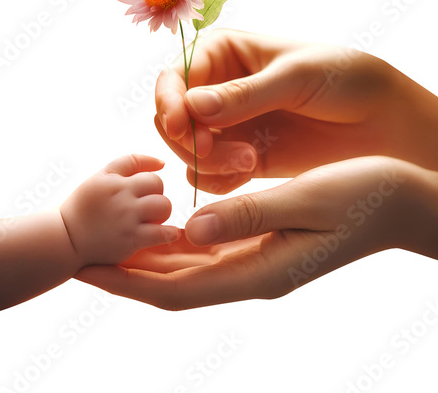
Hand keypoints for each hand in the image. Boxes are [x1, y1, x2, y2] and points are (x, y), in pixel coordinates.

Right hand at [60, 154, 179, 265]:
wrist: (66, 240)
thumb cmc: (85, 207)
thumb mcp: (100, 178)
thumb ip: (128, 164)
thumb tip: (162, 163)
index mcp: (112, 181)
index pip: (145, 169)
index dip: (151, 179)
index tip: (145, 190)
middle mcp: (121, 197)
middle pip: (158, 185)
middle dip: (157, 195)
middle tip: (147, 207)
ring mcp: (127, 219)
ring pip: (164, 206)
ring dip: (162, 213)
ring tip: (152, 220)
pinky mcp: (131, 240)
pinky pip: (163, 233)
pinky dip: (169, 233)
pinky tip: (165, 234)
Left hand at [75, 156, 437, 308]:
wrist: (400, 202)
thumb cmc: (361, 196)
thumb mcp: (305, 200)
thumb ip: (247, 215)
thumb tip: (190, 229)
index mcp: (258, 270)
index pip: (176, 286)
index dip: (127, 279)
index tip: (86, 267)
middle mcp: (251, 272)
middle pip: (173, 281)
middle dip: (125, 272)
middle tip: (82, 254)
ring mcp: (258, 261)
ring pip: (187, 267)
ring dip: (146, 258)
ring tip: (110, 241)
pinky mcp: (263, 244)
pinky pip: (208, 250)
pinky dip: (177, 243)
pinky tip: (161, 227)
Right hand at [155, 29, 437, 192]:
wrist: (379, 122)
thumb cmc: (343, 80)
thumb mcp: (295, 77)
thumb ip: (243, 94)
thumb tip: (191, 105)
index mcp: (224, 53)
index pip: (175, 77)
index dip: (168, 101)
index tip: (178, 126)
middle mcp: (218, 89)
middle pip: (172, 117)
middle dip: (187, 137)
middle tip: (212, 149)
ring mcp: (228, 126)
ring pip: (188, 149)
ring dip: (206, 161)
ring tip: (248, 161)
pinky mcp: (240, 157)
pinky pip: (209, 174)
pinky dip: (218, 180)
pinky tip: (247, 172)